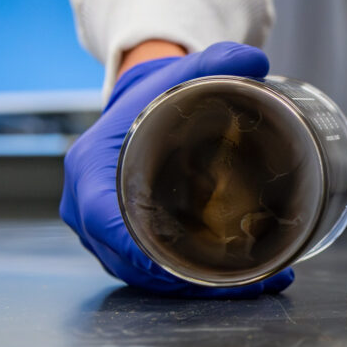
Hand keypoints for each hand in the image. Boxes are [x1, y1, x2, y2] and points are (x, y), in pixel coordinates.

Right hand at [60, 42, 294, 296]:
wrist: (144, 106)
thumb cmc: (158, 95)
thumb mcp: (185, 73)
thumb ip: (220, 61)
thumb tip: (256, 60)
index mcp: (91, 167)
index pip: (101, 217)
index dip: (135, 246)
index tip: (179, 262)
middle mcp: (89, 204)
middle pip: (129, 258)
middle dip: (186, 277)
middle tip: (243, 278)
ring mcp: (105, 229)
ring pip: (146, 273)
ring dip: (198, 286)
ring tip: (257, 283)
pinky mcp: (126, 241)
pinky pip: (155, 271)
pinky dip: (196, 281)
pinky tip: (248, 279)